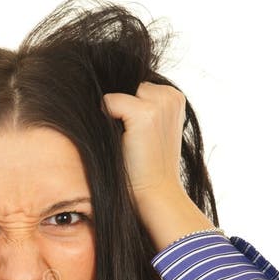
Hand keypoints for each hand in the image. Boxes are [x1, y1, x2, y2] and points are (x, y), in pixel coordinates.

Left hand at [102, 81, 185, 202]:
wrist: (155, 193)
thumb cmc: (147, 166)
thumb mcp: (151, 129)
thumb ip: (139, 106)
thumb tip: (103, 86)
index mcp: (175, 97)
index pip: (137, 86)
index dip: (128, 109)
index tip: (136, 134)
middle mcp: (170, 96)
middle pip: (127, 86)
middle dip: (123, 108)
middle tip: (132, 139)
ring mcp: (159, 104)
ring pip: (119, 93)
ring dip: (116, 115)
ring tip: (129, 140)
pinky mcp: (145, 113)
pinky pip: (110, 102)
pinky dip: (108, 120)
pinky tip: (123, 141)